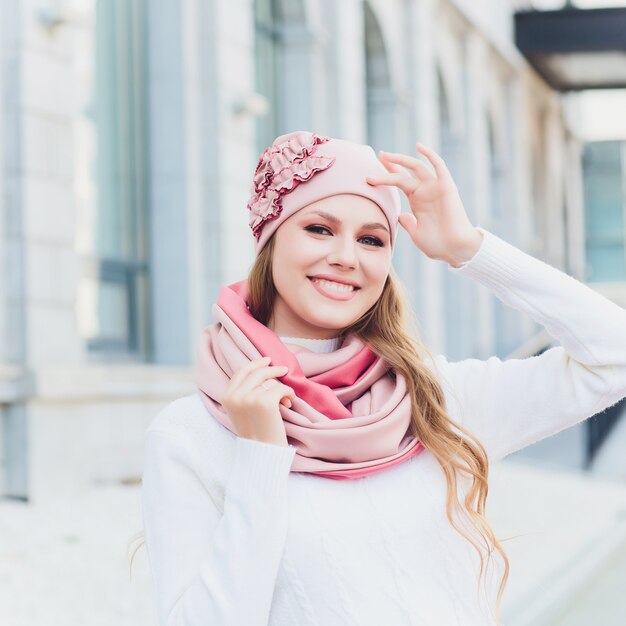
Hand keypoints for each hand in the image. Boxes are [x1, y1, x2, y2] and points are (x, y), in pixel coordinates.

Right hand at [221, 356, 294, 446]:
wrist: (262, 452)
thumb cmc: (255, 432)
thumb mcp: (240, 411)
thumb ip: (242, 392)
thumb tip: (260, 369)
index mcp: (226, 397)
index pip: (241, 371)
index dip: (255, 364)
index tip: (267, 360)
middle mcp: (235, 396)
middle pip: (257, 372)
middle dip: (272, 369)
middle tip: (284, 370)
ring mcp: (249, 398)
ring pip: (270, 380)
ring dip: (281, 387)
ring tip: (285, 400)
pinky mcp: (266, 402)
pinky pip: (282, 388)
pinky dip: (289, 394)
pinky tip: (289, 403)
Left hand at [365, 143, 482, 265]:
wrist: (455, 249)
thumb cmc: (437, 244)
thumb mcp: (416, 233)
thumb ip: (407, 223)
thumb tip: (399, 215)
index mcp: (417, 201)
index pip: (399, 182)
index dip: (387, 174)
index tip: (372, 171)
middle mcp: (425, 191)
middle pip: (404, 172)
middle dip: (391, 163)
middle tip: (378, 155)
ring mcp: (435, 187)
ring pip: (416, 167)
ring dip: (401, 159)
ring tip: (386, 155)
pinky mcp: (446, 186)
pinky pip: (439, 166)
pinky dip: (430, 155)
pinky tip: (418, 146)